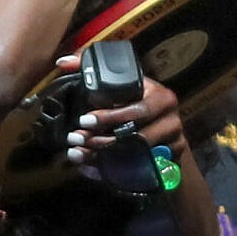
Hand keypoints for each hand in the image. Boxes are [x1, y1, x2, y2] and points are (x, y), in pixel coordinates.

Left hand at [58, 58, 186, 166]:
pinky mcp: (169, 164)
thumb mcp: (122, 82)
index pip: (137, 110)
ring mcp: (173, 145)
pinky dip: (110, 173)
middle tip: (76, 139)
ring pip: (135, 156)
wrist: (162, 127)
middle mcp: (171, 120)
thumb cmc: (136, 100)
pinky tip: (89, 169)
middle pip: (136, 136)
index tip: (84, 121)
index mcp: (161, 97)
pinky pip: (137, 172)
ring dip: (102, 157)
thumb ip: (92, 67)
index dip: (110, 117)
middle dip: (102, 140)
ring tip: (78, 154)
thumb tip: (63, 62)